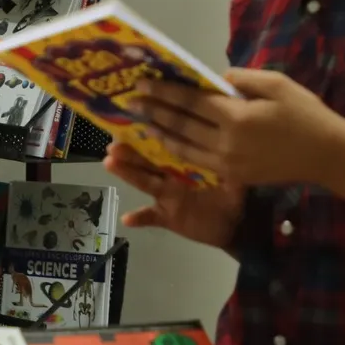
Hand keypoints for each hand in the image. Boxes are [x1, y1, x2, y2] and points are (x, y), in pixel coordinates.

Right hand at [103, 147, 246, 250]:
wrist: (234, 225)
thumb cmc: (233, 196)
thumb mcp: (234, 175)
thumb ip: (230, 161)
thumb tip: (231, 141)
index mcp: (185, 163)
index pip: (166, 144)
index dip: (151, 133)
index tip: (135, 119)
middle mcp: (171, 176)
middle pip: (147, 161)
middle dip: (129, 151)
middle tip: (112, 141)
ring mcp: (167, 196)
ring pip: (144, 182)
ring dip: (127, 173)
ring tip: (109, 163)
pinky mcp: (167, 217)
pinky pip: (150, 217)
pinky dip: (139, 218)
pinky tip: (127, 218)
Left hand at [133, 68, 344, 189]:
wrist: (325, 154)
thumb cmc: (304, 113)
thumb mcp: (276, 84)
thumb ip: (242, 79)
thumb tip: (216, 78)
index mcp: (236, 116)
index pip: (190, 101)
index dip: (164, 92)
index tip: (142, 84)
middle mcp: (225, 142)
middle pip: (181, 124)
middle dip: (154, 112)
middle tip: (132, 102)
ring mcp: (227, 162)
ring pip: (184, 147)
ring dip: (160, 134)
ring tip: (143, 123)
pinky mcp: (233, 175)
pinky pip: (197, 161)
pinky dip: (179, 150)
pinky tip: (169, 142)